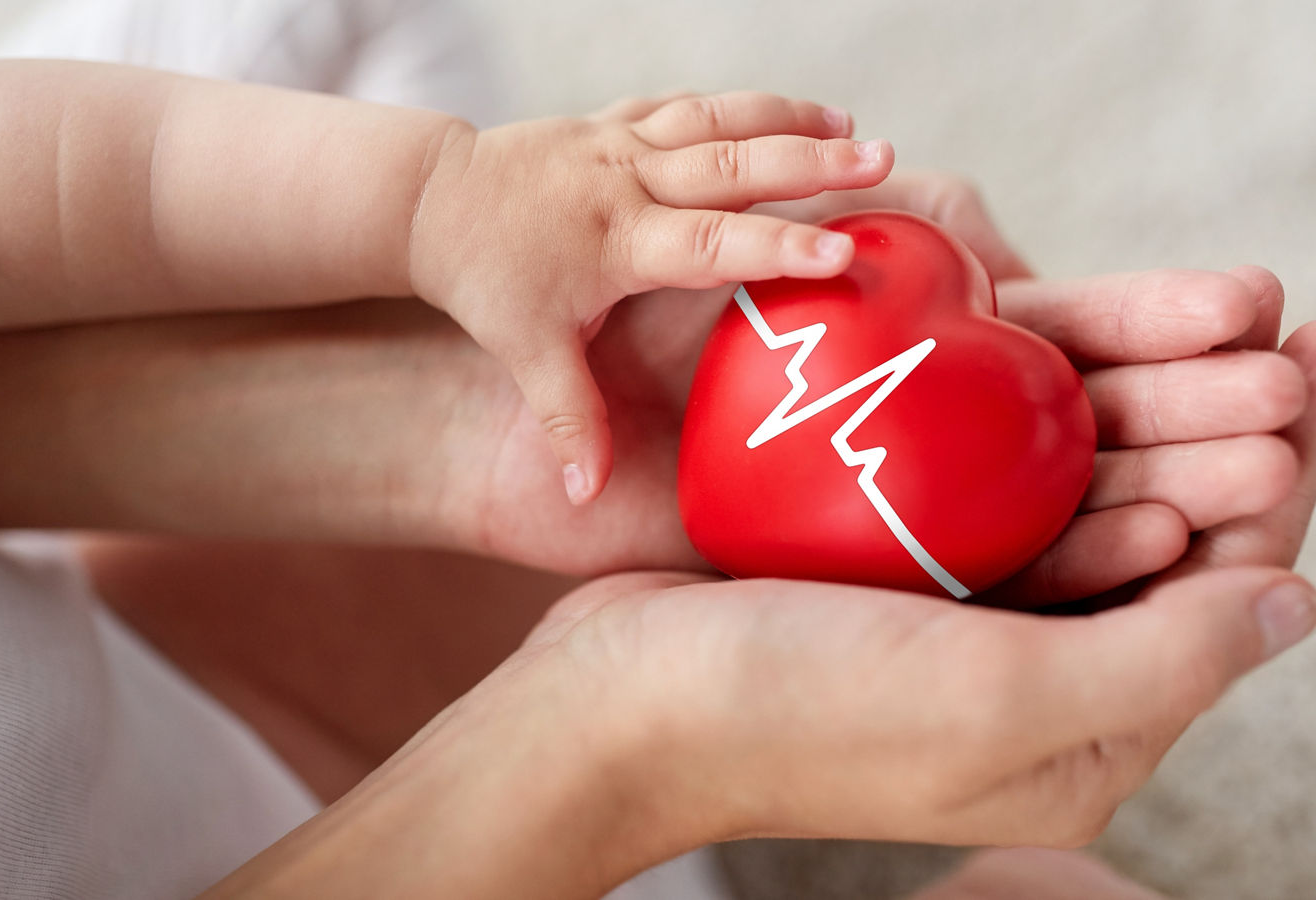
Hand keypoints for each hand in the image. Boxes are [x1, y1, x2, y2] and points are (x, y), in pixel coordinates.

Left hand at [408, 91, 894, 502]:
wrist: (430, 200)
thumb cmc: (483, 278)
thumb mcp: (525, 352)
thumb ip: (568, 421)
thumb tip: (585, 496)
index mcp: (617, 239)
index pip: (712, 243)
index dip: (779, 245)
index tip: (841, 249)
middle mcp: (628, 180)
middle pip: (734, 165)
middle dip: (814, 161)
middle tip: (885, 157)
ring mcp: (624, 142)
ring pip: (720, 120)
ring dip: (791, 119)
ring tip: (856, 126)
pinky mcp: (615, 122)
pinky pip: (689, 106)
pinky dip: (744, 105)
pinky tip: (792, 110)